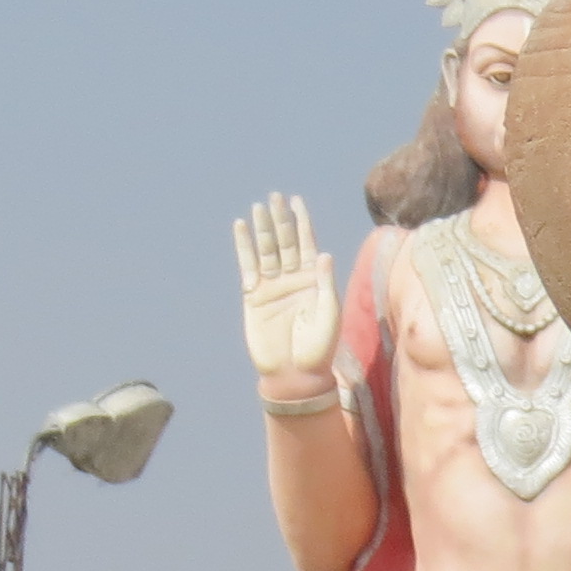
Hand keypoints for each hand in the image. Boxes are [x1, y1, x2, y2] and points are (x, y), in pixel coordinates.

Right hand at [235, 195, 339, 390]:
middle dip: (281, 220)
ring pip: (267, 250)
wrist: (295, 373)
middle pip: (286, 242)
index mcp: (315, 281)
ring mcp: (273, 286)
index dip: (302, 223)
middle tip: (276, 197)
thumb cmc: (319, 347)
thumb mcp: (329, 313)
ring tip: (259, 207)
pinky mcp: (254, 296)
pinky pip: (248, 265)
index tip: (297, 202)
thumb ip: (325, 283)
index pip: (308, 245)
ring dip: (263, 229)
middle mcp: (294, 280)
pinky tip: (241, 228)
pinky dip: (244, 247)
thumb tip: (323, 253)